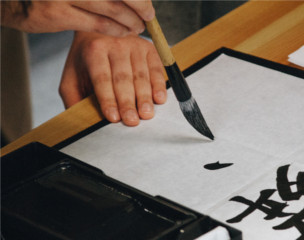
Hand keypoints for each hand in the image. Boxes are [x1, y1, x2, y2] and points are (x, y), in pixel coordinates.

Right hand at [1, 0, 153, 36]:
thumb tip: (137, 0)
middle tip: (148, 15)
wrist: (16, 1)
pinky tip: (123, 32)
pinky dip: (116, 30)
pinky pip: (98, 24)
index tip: (147, 4)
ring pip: (112, 8)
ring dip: (131, 20)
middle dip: (140, 6)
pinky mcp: (59, 13)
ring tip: (138, 26)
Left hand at [59, 31, 166, 125]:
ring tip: (146, 114)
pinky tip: (159, 98)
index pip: (102, 78)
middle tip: (132, 121)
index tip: (113, 118)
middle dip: (128, 102)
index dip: (108, 99)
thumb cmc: (87, 61)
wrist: (101, 33)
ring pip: (141, 75)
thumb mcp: (72, 77)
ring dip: (144, 97)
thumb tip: (79, 122)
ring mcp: (134, 45)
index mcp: (93, 51)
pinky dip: (159, 85)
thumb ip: (73, 98)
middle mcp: (115, 44)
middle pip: (123, 78)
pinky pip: (156, 69)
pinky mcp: (149, 48)